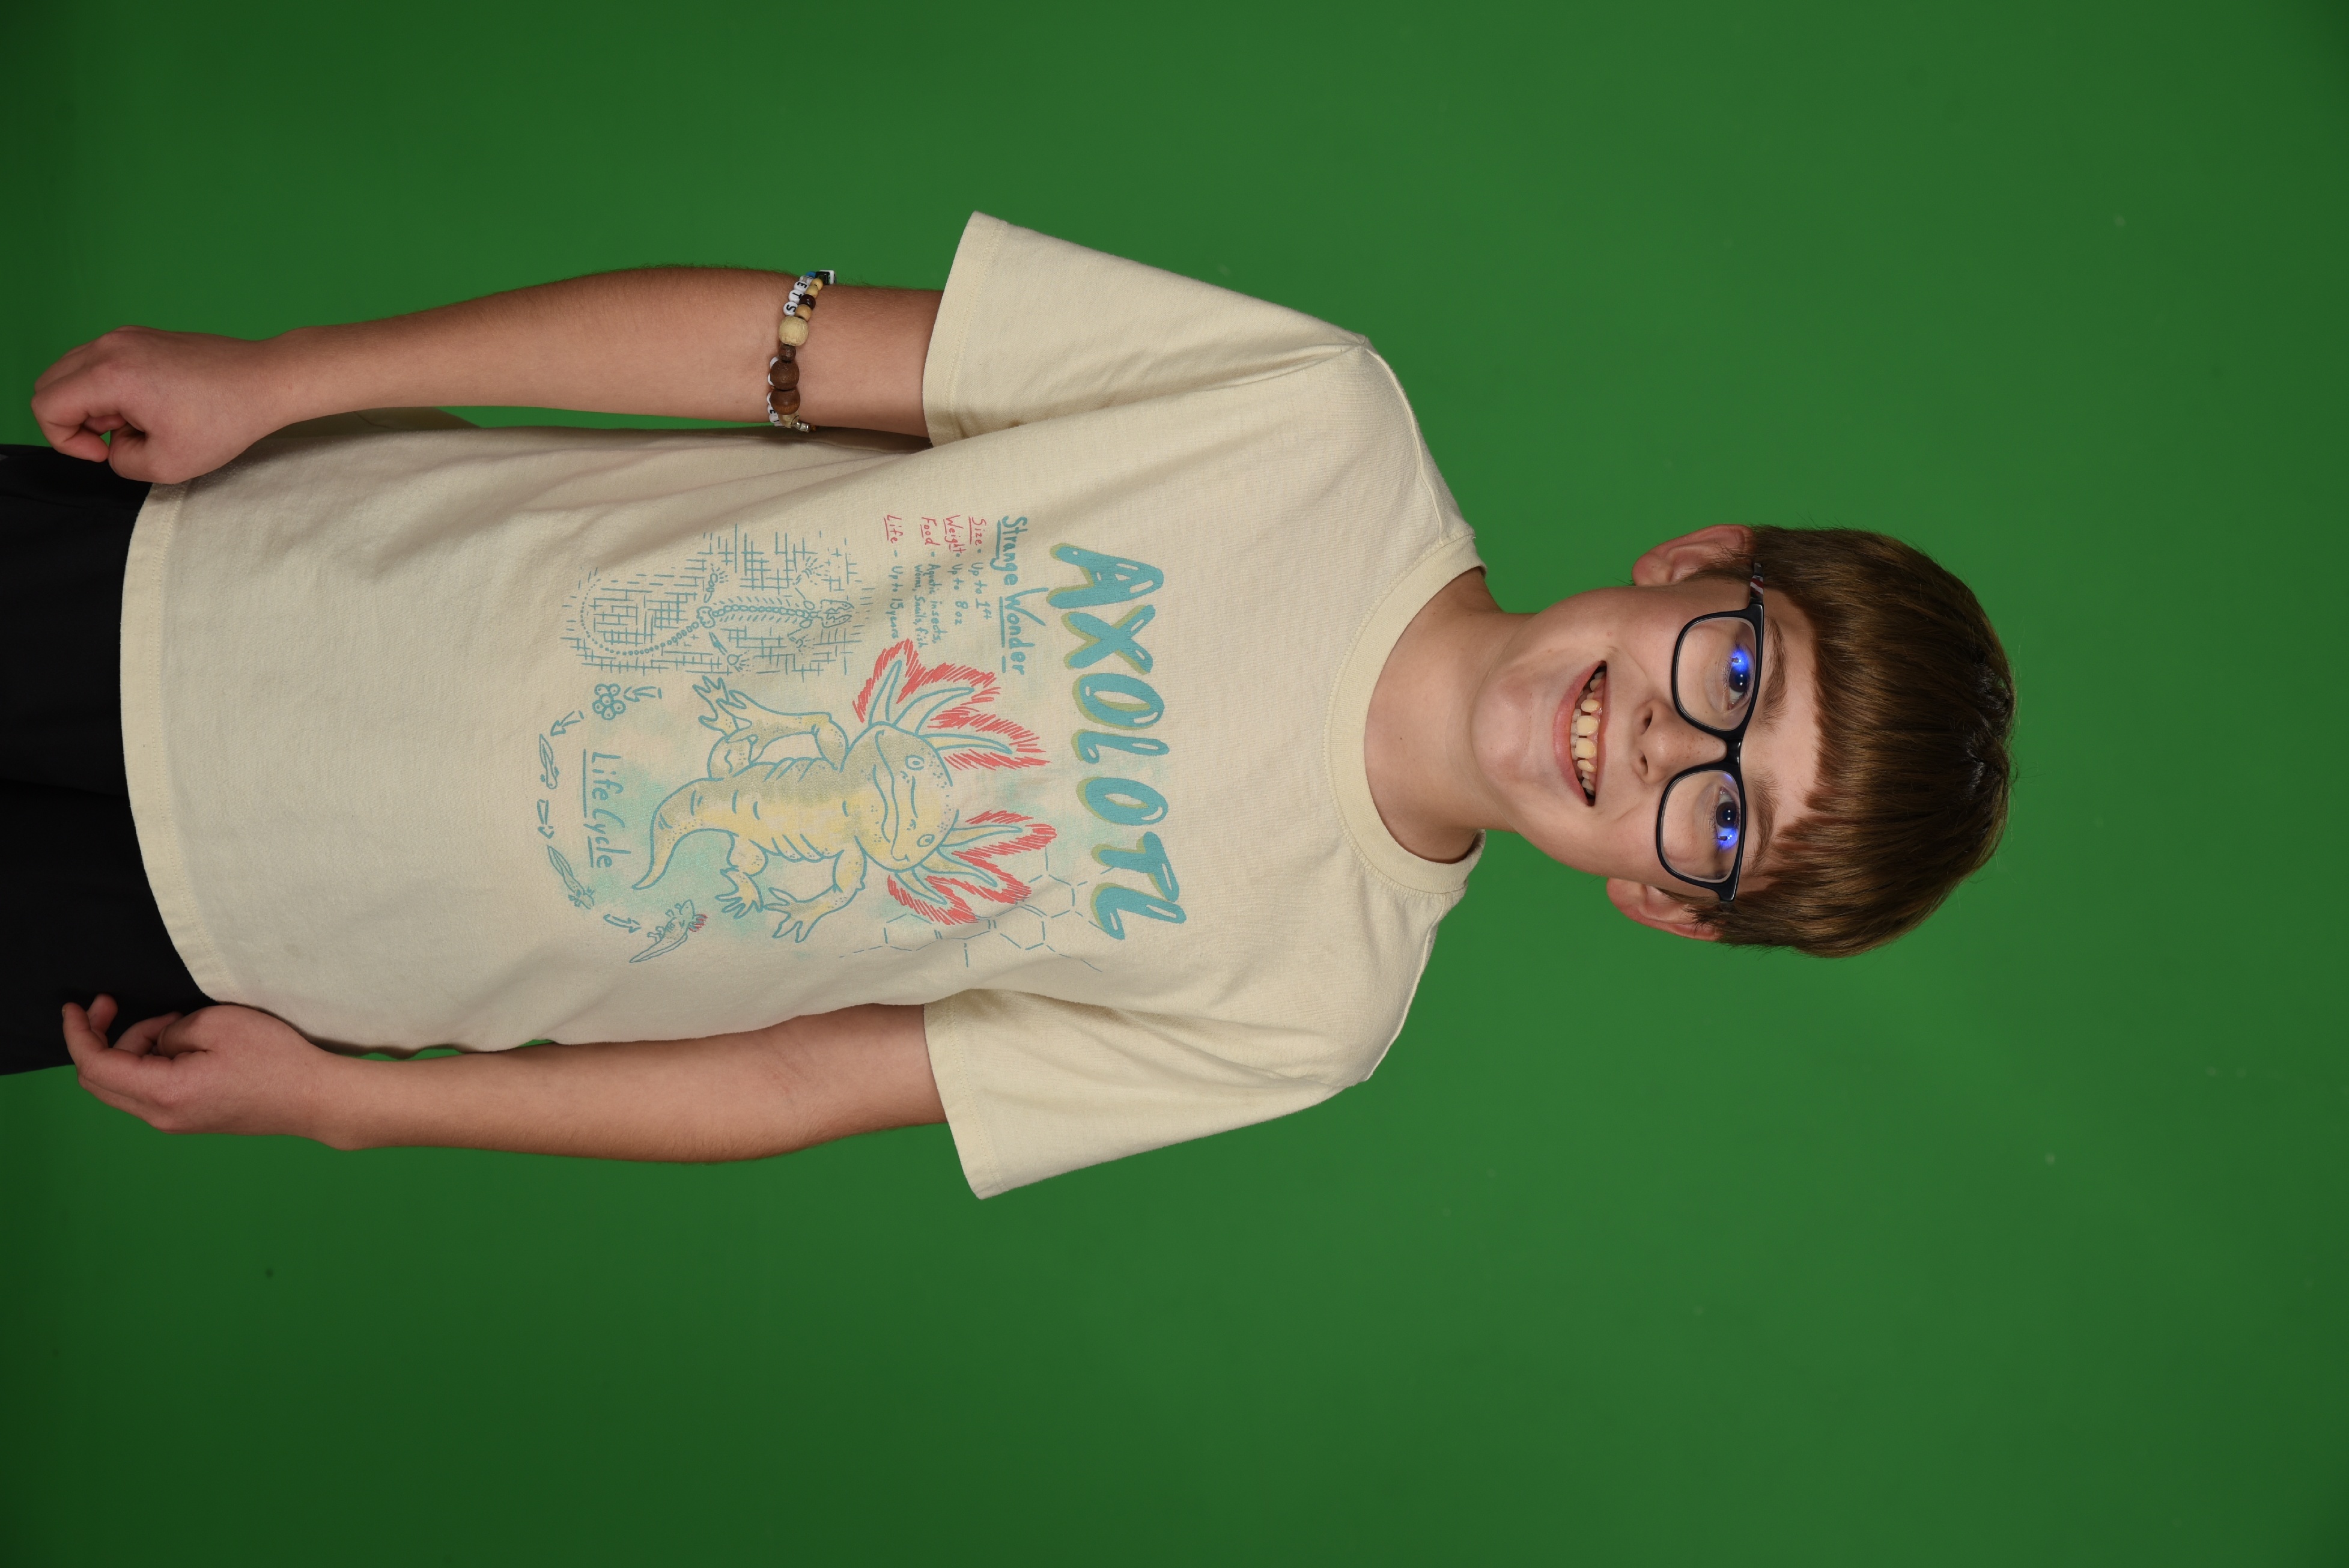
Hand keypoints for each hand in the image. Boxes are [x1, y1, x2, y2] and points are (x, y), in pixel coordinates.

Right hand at [31, 326, 292, 482]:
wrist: (266, 381)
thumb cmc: (226, 419)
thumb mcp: (167, 465)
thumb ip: (121, 462)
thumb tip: (113, 445)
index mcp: (109, 374)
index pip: (46, 406)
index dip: (66, 440)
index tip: (106, 452)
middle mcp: (110, 346)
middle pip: (50, 385)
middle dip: (74, 421)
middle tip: (121, 437)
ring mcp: (125, 337)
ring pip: (74, 374)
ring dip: (94, 405)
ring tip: (141, 421)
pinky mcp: (141, 337)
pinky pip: (102, 365)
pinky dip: (112, 390)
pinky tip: (153, 405)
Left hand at [63, 995, 347, 1141]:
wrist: (314, 1099)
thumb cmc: (275, 1060)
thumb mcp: (218, 1024)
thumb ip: (170, 1030)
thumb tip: (159, 1041)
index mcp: (163, 1093)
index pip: (95, 1066)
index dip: (77, 1034)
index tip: (75, 1006)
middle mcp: (161, 1116)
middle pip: (100, 1081)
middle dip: (99, 1039)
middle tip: (112, 1004)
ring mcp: (176, 1122)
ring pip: (125, 1084)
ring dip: (133, 1048)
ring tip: (173, 1021)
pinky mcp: (191, 1118)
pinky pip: (149, 1090)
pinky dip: (149, 1063)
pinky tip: (179, 1043)